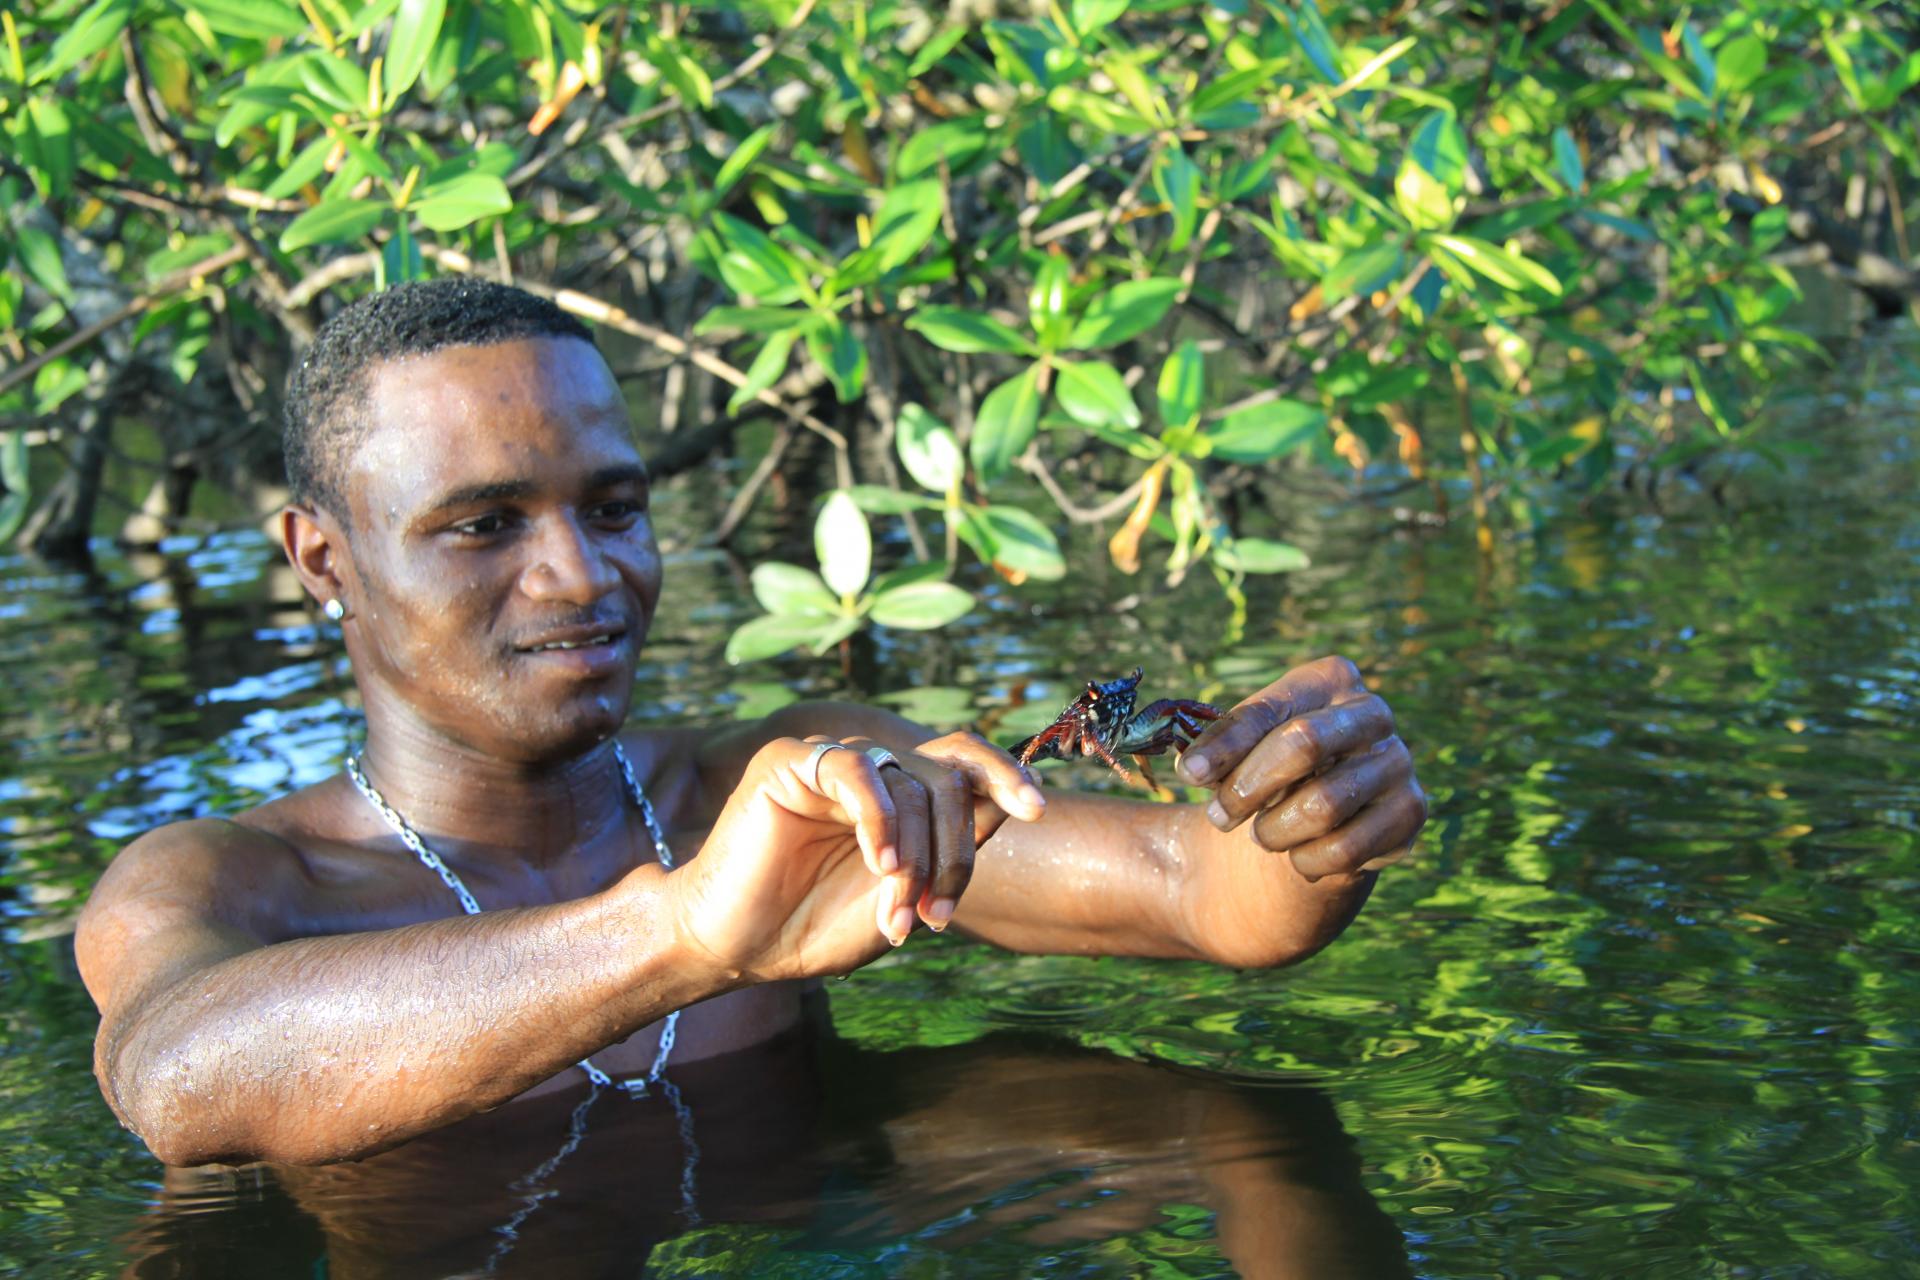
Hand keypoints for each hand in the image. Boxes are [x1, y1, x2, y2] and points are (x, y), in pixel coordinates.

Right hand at [666, 733, 1042, 983]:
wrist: (740, 948)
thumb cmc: (816, 927)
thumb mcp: (902, 898)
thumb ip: (948, 853)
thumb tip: (1006, 808)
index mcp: (901, 798)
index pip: (966, 764)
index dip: (1007, 776)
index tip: (1037, 808)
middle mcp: (874, 772)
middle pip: (950, 779)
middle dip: (955, 851)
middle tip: (937, 914)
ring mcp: (833, 762)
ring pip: (911, 782)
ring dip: (916, 854)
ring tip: (897, 907)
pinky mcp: (791, 762)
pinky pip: (858, 770)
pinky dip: (879, 819)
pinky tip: (878, 864)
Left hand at [1174, 655, 1425, 880]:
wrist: (1325, 812)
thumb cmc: (1272, 765)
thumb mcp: (1240, 749)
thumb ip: (1216, 752)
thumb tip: (1195, 768)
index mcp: (1330, 678)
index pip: (1269, 710)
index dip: (1225, 744)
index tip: (1191, 774)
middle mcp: (1373, 712)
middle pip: (1303, 744)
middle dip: (1249, 787)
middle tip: (1219, 816)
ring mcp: (1399, 761)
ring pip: (1323, 805)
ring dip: (1275, 831)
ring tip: (1263, 836)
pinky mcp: (1412, 812)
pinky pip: (1348, 848)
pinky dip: (1307, 860)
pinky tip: (1298, 856)